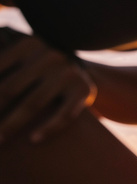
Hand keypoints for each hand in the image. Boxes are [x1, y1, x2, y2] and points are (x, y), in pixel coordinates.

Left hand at [0, 29, 96, 143]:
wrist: (80, 70)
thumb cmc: (38, 64)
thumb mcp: (21, 52)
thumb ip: (2, 53)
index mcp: (28, 43)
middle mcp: (50, 55)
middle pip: (11, 88)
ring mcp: (68, 73)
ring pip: (34, 104)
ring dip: (12, 124)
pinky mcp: (83, 91)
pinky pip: (64, 115)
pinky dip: (48, 129)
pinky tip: (33, 140)